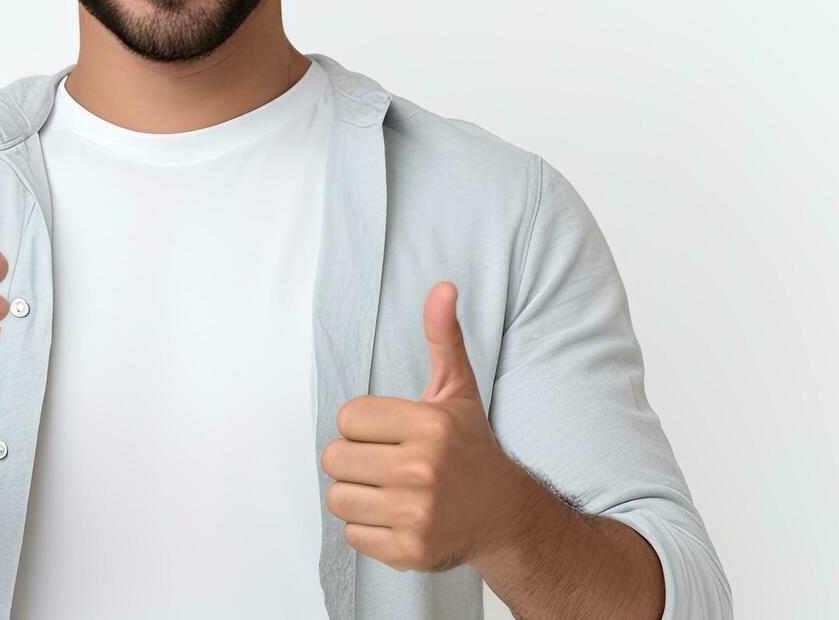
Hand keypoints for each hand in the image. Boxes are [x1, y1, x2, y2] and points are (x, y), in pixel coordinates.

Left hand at [321, 281, 531, 572]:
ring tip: (389, 490)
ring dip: (356, 494)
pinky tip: (397, 517)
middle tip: (386, 464)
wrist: (504, 514)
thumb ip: (443, 338)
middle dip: (353, 460)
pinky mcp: (409, 551)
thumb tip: (443, 287)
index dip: (363, 426)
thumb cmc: (470, 449)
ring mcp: (416, 513)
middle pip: (334, 458)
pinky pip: (352, 534)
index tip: (392, 434)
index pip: (347, 417)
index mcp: (428, 426)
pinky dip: (368, 528)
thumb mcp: (457, 390)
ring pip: (337, 497)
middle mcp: (422, 470)